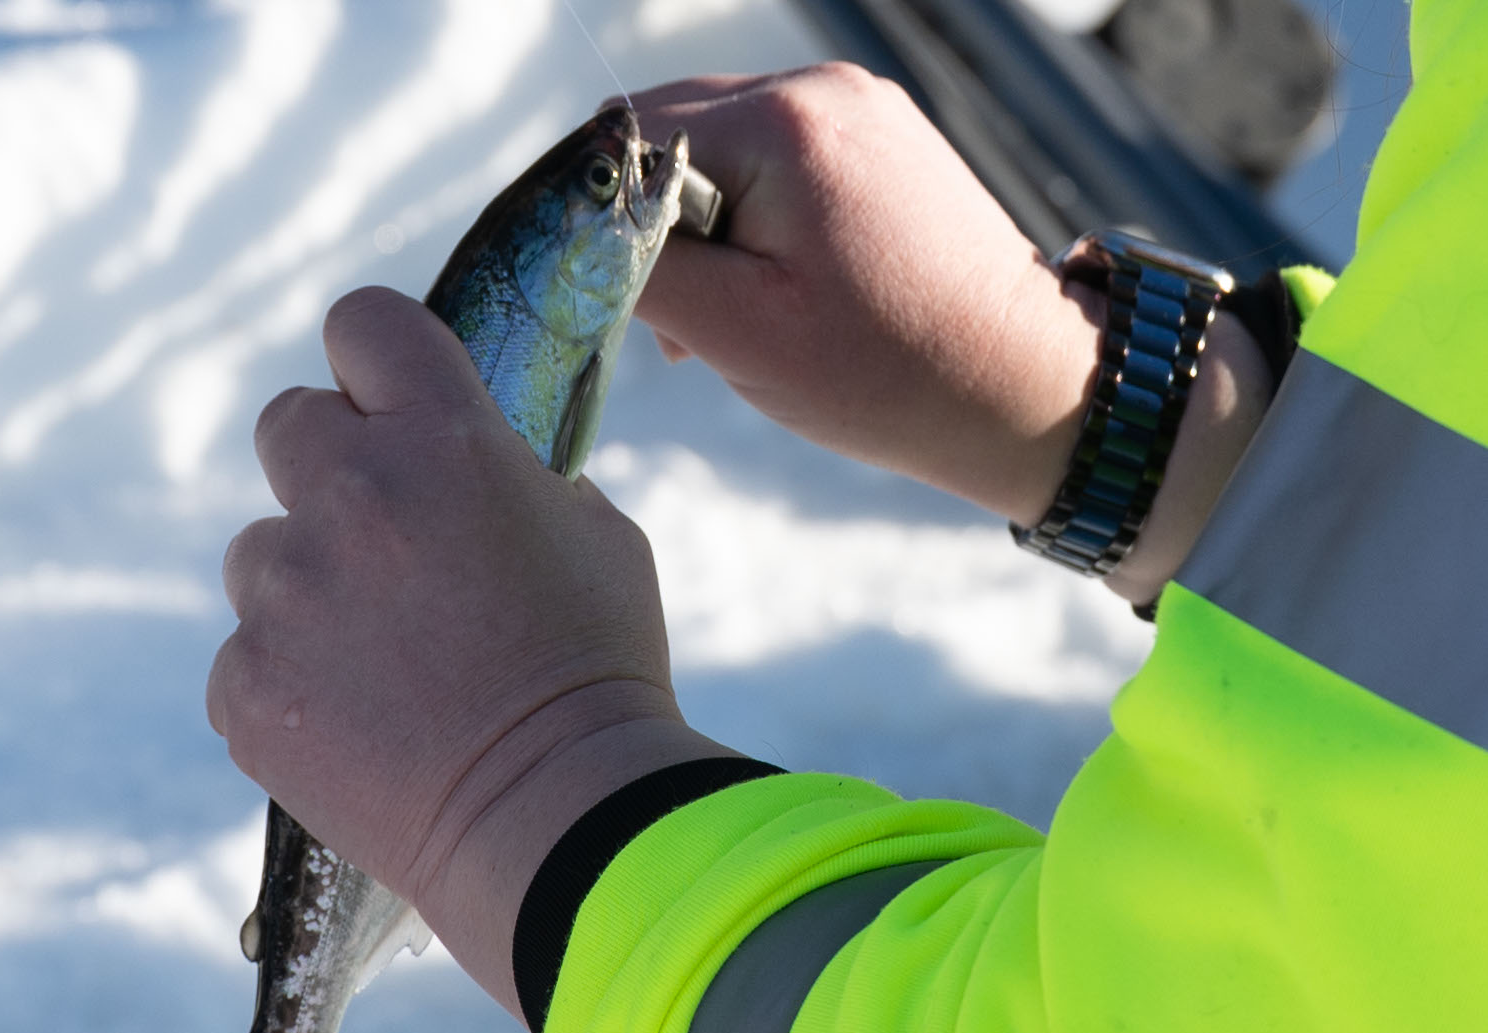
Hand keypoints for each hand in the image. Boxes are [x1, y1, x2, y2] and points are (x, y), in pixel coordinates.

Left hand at [210, 287, 734, 1018]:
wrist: (556, 822)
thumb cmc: (597, 676)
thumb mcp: (595, 535)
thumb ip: (513, 475)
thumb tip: (472, 463)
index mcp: (442, 440)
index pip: (362, 323)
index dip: (373, 359)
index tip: (383, 396)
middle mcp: (348, 498)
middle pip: (286, 425)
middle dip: (328, 469)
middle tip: (382, 542)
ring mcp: (285, 597)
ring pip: (259, 555)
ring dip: (306, 588)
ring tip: (381, 661)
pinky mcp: (246, 687)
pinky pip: (246, 658)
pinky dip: (288, 684)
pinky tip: (357, 723)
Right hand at [624, 64, 1100, 520]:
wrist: (1021, 386)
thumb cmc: (883, 373)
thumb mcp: (737, 332)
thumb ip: (639, 265)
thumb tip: (571, 228)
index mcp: (782, 122)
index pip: (630, 141)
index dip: (605, 221)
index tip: (628, 300)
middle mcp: (821, 86)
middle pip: (673, 131)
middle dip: (655, 223)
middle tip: (685, 322)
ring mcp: (858, 104)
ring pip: (720, 146)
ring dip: (702, 225)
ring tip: (737, 316)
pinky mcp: (879, 134)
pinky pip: (774, 157)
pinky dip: (751, 217)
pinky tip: (774, 288)